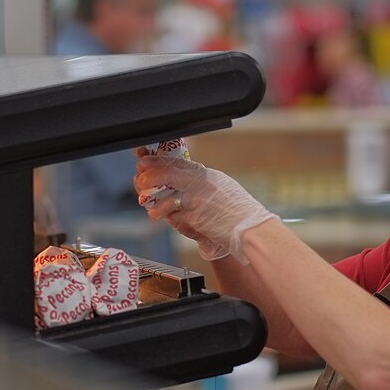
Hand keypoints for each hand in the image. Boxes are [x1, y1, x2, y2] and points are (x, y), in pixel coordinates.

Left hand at [134, 155, 276, 263]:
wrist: (248, 229)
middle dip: (147, 178)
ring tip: (152, 209)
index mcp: (204, 174)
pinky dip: (168, 219)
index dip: (154, 160)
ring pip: (163, 197)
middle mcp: (199, 184)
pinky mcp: (193, 218)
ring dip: (153, 203)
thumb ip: (198, 181)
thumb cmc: (237, 210)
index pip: (173, 162)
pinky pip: (173, 217)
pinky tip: (164, 219)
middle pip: (164, 174)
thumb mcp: (219, 186)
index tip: (142, 160)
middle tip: (140, 182)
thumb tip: (176, 177)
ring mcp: (195, 200)